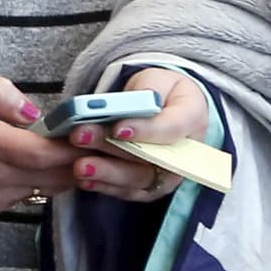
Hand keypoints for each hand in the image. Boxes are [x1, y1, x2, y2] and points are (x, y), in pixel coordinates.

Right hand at [0, 74, 79, 215]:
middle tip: (92, 145)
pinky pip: (29, 194)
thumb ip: (1, 93)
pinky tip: (38, 165)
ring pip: (44, 188)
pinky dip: (41, 180)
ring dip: (62, 172)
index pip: (41, 153)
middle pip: (51, 175)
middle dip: (76, 162)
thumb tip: (34, 114)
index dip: (71, 148)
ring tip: (70, 153)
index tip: (89, 136)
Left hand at [58, 67, 209, 203]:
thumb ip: (146, 89)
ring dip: (106, 173)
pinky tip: (83, 180)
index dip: (145, 131)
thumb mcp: (158, 79)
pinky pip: (128, 191)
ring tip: (78, 166)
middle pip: (150, 158)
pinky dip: (104, 186)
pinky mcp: (150, 186)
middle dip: (112, 150)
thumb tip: (129, 103)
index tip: (117, 129)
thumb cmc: (161, 91)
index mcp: (192, 119)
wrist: (165, 107)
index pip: (171, 129)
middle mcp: (184, 153)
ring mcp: (168, 173)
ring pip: (138, 180)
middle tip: (80, 138)